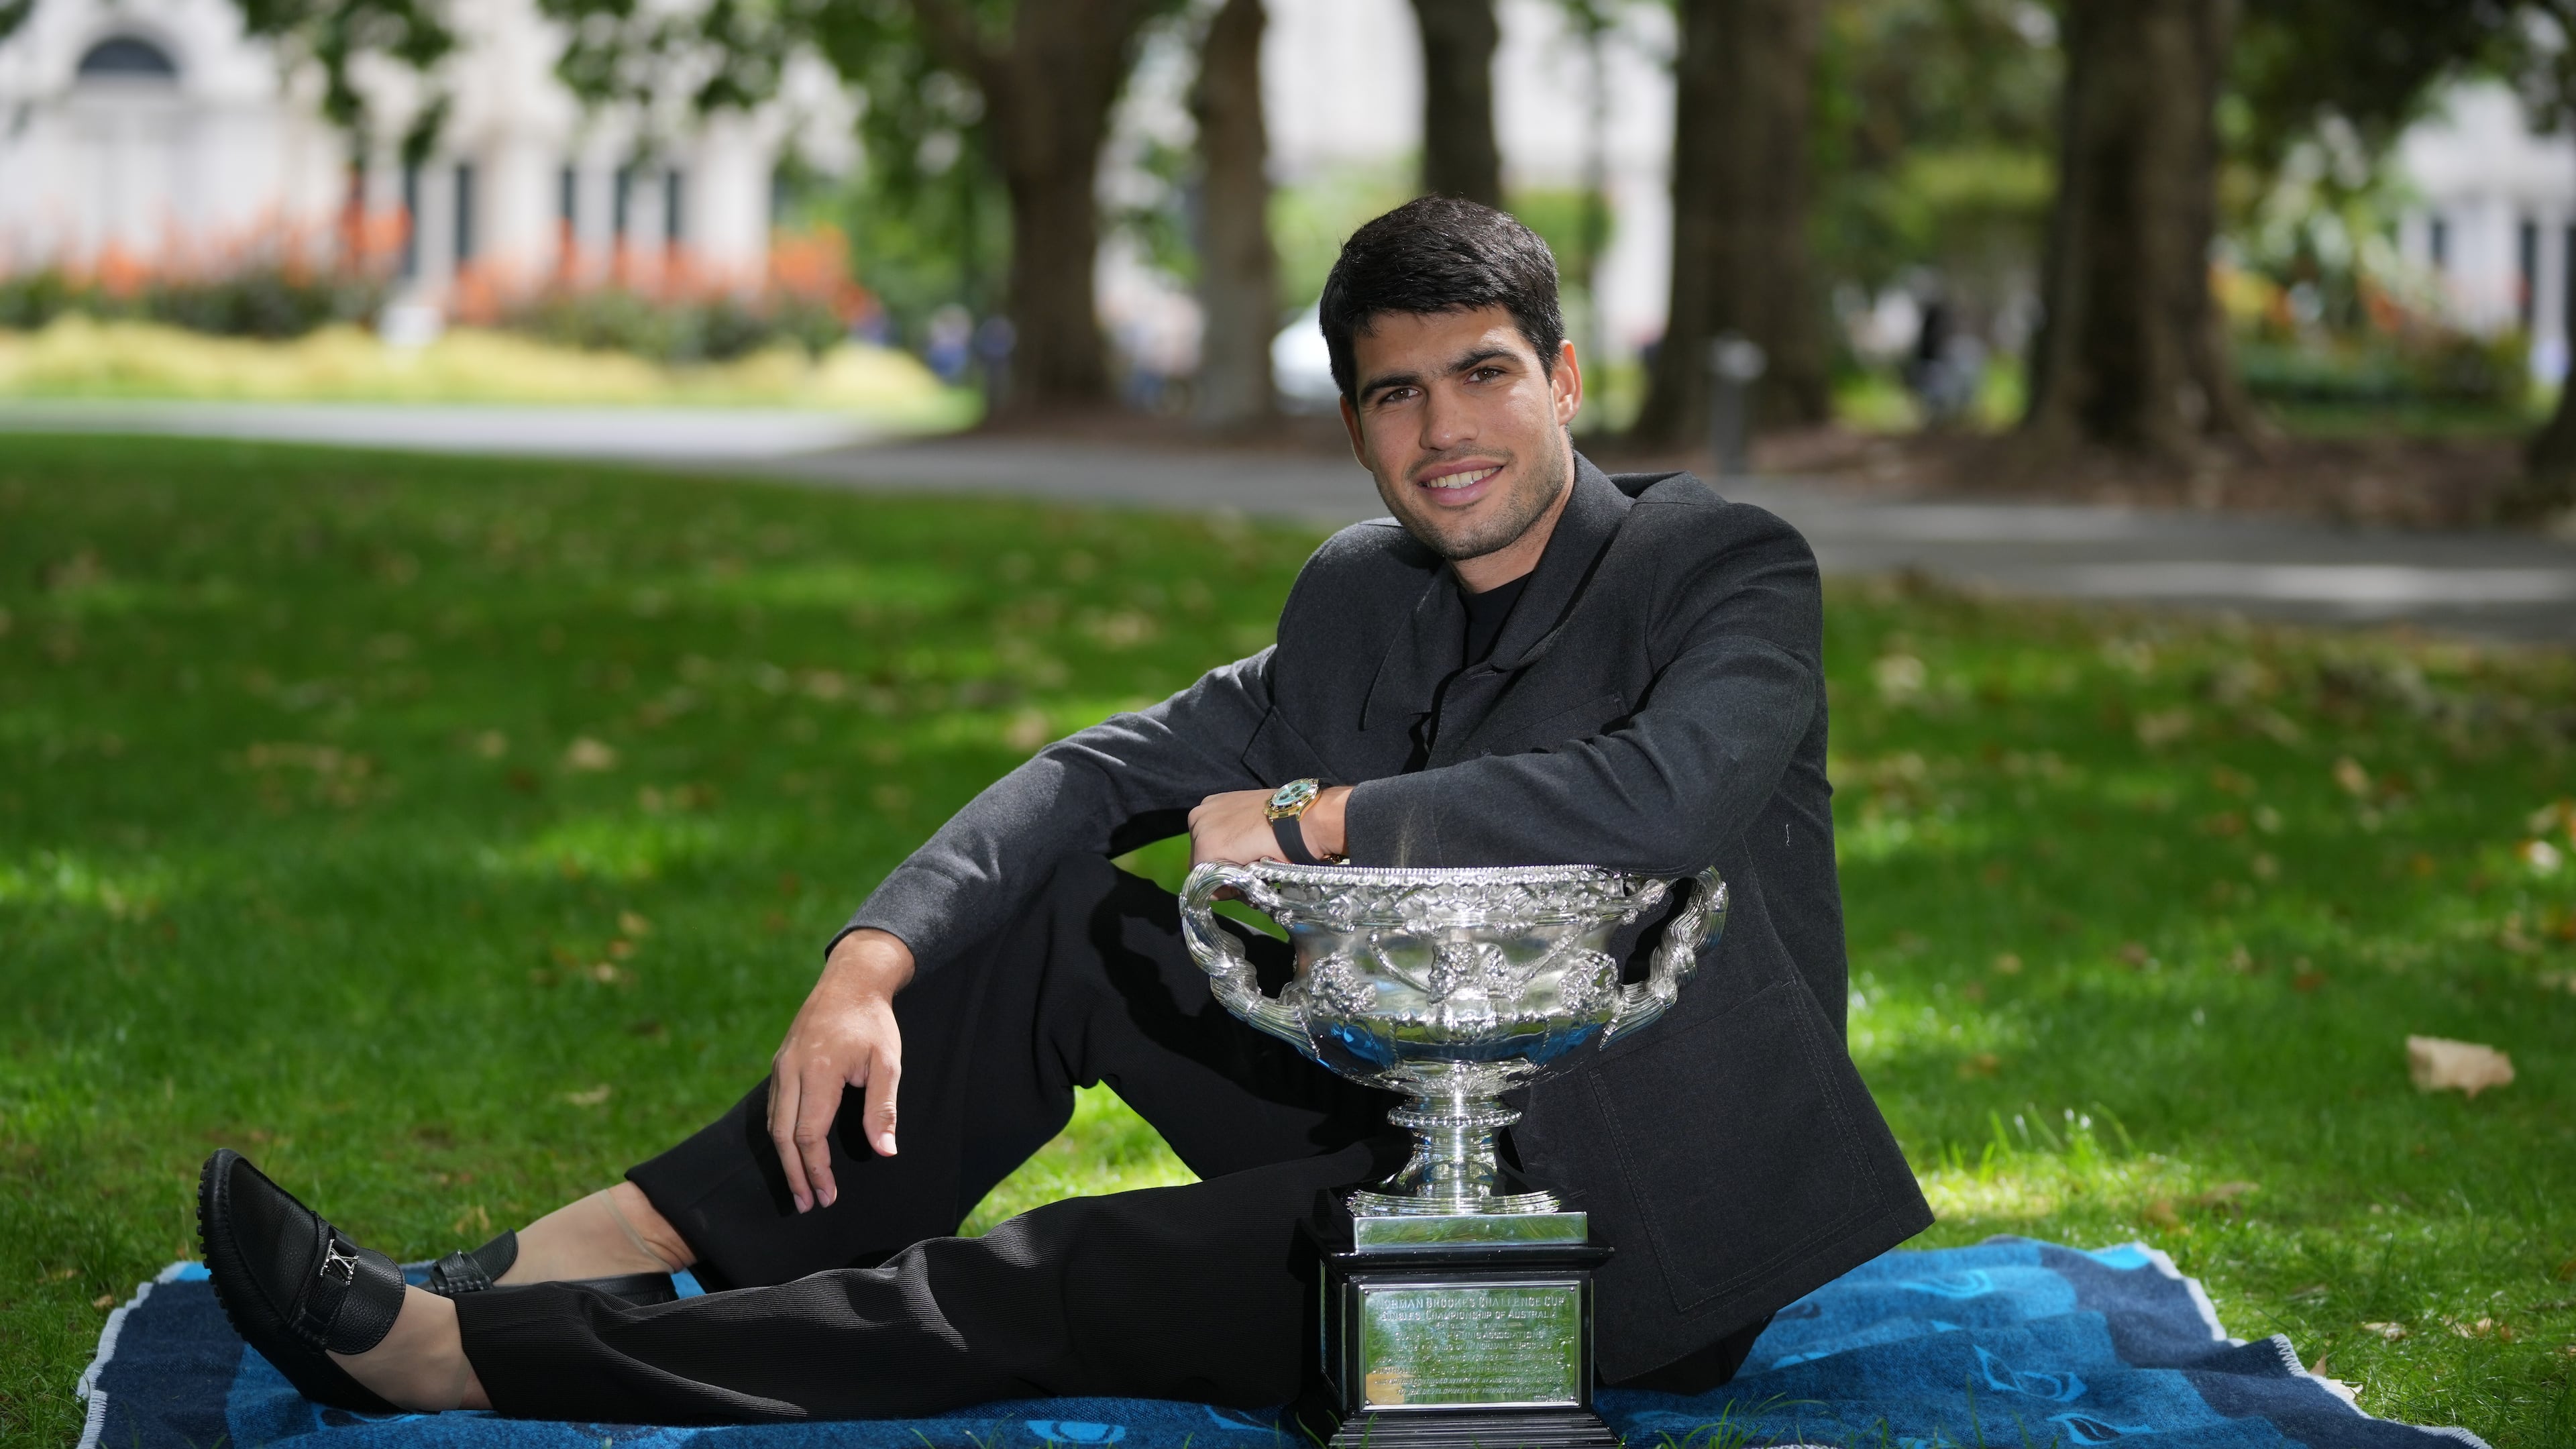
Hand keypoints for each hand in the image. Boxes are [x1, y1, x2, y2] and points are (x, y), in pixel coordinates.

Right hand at [767, 928, 914, 1212]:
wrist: (851, 980)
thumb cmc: (873, 1023)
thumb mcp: (888, 1063)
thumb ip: (883, 1109)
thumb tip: (886, 1152)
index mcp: (818, 1072)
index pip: (809, 1134)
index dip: (816, 1170)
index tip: (827, 1195)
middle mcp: (791, 1071)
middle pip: (783, 1135)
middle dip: (795, 1174)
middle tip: (807, 1204)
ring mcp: (781, 1066)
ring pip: (773, 1123)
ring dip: (785, 1159)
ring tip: (799, 1187)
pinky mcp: (780, 1064)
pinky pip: (773, 1107)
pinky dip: (779, 1135)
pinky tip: (792, 1153)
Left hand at [1188, 784, 1351, 868]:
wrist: (1302, 819)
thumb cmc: (1287, 820)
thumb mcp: (1256, 824)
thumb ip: (1240, 840)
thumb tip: (1239, 862)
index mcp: (1212, 806)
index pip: (1209, 846)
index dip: (1227, 860)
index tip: (1248, 861)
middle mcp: (1199, 814)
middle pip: (1204, 858)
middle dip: (1225, 869)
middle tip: (1252, 867)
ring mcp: (1200, 831)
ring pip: (1205, 871)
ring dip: (1227, 878)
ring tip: (1253, 869)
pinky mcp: (1206, 848)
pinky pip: (1210, 884)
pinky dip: (1229, 888)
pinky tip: (1250, 873)